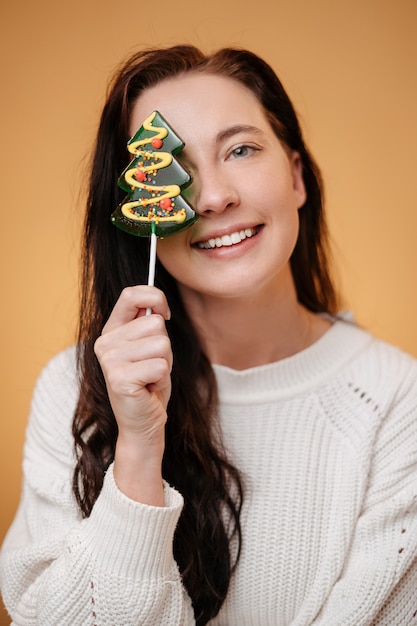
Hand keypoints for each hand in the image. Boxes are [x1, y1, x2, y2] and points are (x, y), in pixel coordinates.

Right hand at [94, 286, 171, 504]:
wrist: (143, 423)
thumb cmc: (149, 383)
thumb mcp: (150, 346)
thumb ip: (149, 323)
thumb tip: (159, 306)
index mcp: (111, 330)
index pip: (131, 295)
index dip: (155, 298)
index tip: (165, 313)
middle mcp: (105, 343)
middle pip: (155, 323)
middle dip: (164, 346)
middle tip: (152, 366)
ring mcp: (109, 360)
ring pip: (161, 344)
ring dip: (164, 362)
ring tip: (150, 377)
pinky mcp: (119, 378)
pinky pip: (161, 365)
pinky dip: (163, 378)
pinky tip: (148, 388)